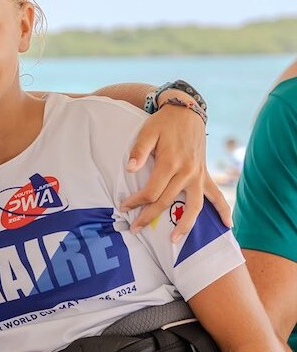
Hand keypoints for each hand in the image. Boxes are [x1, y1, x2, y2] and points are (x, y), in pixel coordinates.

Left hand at [119, 103, 231, 240]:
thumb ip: (139, 151)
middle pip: (167, 201)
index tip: (124, 207)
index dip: (136, 202)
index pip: (152, 191)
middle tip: (134, 230)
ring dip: (185, 225)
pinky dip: (223, 210)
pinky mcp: (204, 174)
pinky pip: (216, 195)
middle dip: (149, 216)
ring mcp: (198, 175)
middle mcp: (187, 172)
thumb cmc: (163, 123)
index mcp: (170, 163)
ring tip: (175, 240)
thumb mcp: (147, 132)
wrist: (186, 111)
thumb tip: (130, 169)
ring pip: (194, 206)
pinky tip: (228, 225)